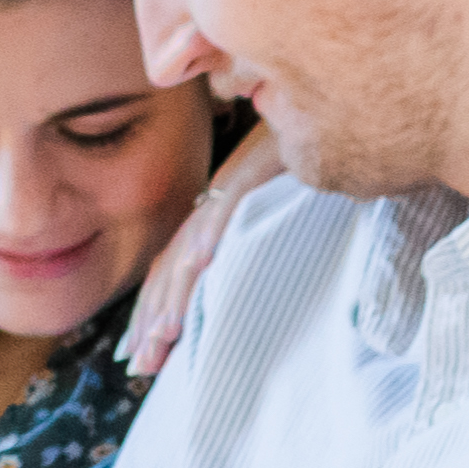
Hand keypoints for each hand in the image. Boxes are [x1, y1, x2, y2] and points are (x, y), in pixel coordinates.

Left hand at [119, 121, 290, 374]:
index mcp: (217, 216)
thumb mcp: (287, 212)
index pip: (175, 273)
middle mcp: (215, 203)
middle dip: (153, 319)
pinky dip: (215, 233)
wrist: (330, 103)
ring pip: (194, 245)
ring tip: (165, 333)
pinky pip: (230, 204)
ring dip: (178, 291)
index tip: (139, 357)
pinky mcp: (256, 164)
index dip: (154, 313)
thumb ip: (264, 245)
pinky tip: (203, 262)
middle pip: (173, 267)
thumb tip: (260, 287)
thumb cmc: (315, 157)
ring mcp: (232, 184)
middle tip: (138, 365)